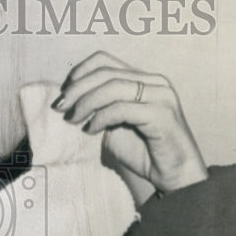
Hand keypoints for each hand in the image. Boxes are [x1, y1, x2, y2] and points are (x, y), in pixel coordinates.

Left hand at [54, 52, 208, 194]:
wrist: (175, 175)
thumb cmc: (144, 152)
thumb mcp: (114, 126)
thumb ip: (99, 110)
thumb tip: (69, 103)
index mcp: (143, 79)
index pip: (106, 60)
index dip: (80, 72)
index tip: (64, 92)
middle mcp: (154, 82)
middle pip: (106, 72)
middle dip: (78, 89)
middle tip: (61, 108)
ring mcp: (161, 96)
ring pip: (114, 87)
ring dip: (87, 102)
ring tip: (73, 119)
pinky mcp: (162, 114)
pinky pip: (122, 108)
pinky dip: (101, 117)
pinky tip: (91, 130)